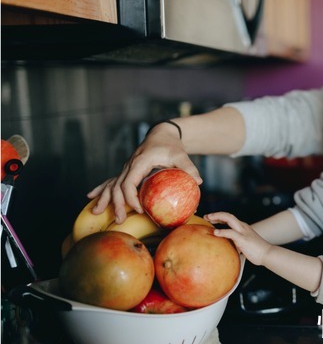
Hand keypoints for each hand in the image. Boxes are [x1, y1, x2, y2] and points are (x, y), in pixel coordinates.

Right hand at [87, 123, 201, 222]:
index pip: (129, 182)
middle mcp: (130, 165)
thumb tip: (199, 182)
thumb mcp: (181, 155)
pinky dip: (102, 189)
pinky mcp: (127, 170)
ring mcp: (127, 167)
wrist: (162, 133)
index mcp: (140, 162)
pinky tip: (91, 196)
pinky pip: (112, 181)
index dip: (131, 197)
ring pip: (111, 184)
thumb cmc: (172, 145)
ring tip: (97, 212)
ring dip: (105, 199)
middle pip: (118, 186)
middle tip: (120, 220)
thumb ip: (189, 168)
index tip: (138, 209)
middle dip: (116, 204)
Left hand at [205, 212, 272, 266]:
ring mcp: (243, 232)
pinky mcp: (243, 239)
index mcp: (243, 228)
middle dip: (216, 214)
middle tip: (206, 216)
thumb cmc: (256, 251)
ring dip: (217, 217)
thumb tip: (227, 248)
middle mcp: (243, 227)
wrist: (267, 254)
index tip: (210, 219)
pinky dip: (222, 231)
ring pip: (229, 218)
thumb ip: (236, 243)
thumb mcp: (244, 244)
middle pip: (228, 215)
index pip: (230, 218)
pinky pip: (231, 233)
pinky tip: (215, 232)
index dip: (219, 217)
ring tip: (208, 218)